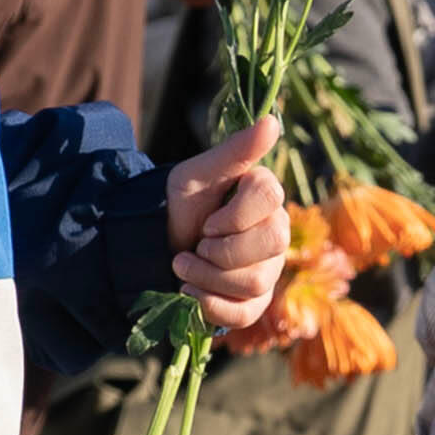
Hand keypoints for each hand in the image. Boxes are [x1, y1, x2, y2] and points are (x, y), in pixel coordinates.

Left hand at [164, 116, 291, 333]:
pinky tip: (190, 293)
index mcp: (267, 196)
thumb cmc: (181, 204)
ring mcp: (270, 269)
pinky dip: (210, 306)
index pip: (271, 199)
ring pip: (254, 282)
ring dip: (206, 277)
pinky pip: (246, 313)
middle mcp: (277, 233)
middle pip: (270, 246)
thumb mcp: (197, 174)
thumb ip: (234, 151)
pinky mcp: (255, 302)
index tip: (207, 220)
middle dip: (220, 251)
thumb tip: (272, 121)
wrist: (157, 243)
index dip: (233, 216)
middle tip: (196, 245)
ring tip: (183, 266)